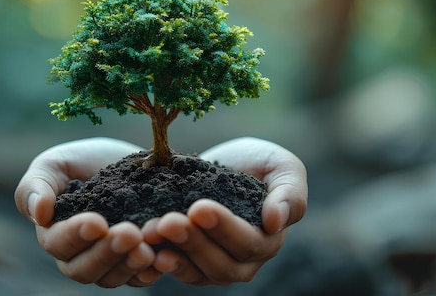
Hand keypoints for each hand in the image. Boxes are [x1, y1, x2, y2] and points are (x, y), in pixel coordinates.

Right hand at [14, 137, 161, 287]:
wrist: (127, 162)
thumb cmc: (82, 161)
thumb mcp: (55, 163)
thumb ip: (36, 186)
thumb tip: (38, 213)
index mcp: (54, 233)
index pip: (58, 244)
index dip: (76, 236)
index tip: (97, 222)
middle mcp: (78, 255)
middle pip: (84, 269)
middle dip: (107, 253)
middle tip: (129, 233)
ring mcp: (107, 262)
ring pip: (111, 278)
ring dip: (128, 265)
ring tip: (147, 249)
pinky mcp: (133, 262)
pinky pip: (138, 278)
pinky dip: (148, 273)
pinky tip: (161, 260)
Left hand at [142, 137, 307, 284]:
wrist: (221, 165)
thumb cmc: (258, 163)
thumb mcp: (281, 165)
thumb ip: (289, 193)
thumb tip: (275, 223)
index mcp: (269, 239)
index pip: (249, 243)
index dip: (224, 228)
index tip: (199, 207)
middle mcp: (246, 261)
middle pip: (221, 264)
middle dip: (193, 242)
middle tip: (169, 221)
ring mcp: (217, 266)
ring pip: (197, 272)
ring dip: (174, 253)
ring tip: (152, 231)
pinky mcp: (192, 265)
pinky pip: (178, 271)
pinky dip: (161, 261)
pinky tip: (146, 247)